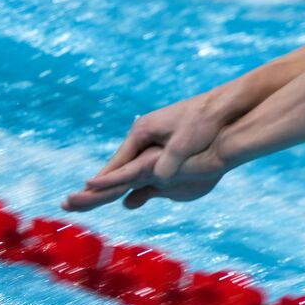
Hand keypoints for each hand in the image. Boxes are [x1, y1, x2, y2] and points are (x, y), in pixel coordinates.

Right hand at [64, 96, 232, 211]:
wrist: (222, 105)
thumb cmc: (204, 121)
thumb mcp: (184, 144)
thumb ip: (169, 163)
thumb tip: (157, 181)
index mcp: (142, 131)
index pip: (118, 161)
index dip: (103, 179)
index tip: (86, 194)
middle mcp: (144, 131)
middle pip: (120, 162)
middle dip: (105, 181)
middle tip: (83, 199)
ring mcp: (154, 134)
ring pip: (133, 161)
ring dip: (120, 179)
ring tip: (103, 196)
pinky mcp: (166, 138)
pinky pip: (146, 159)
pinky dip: (137, 173)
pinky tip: (136, 183)